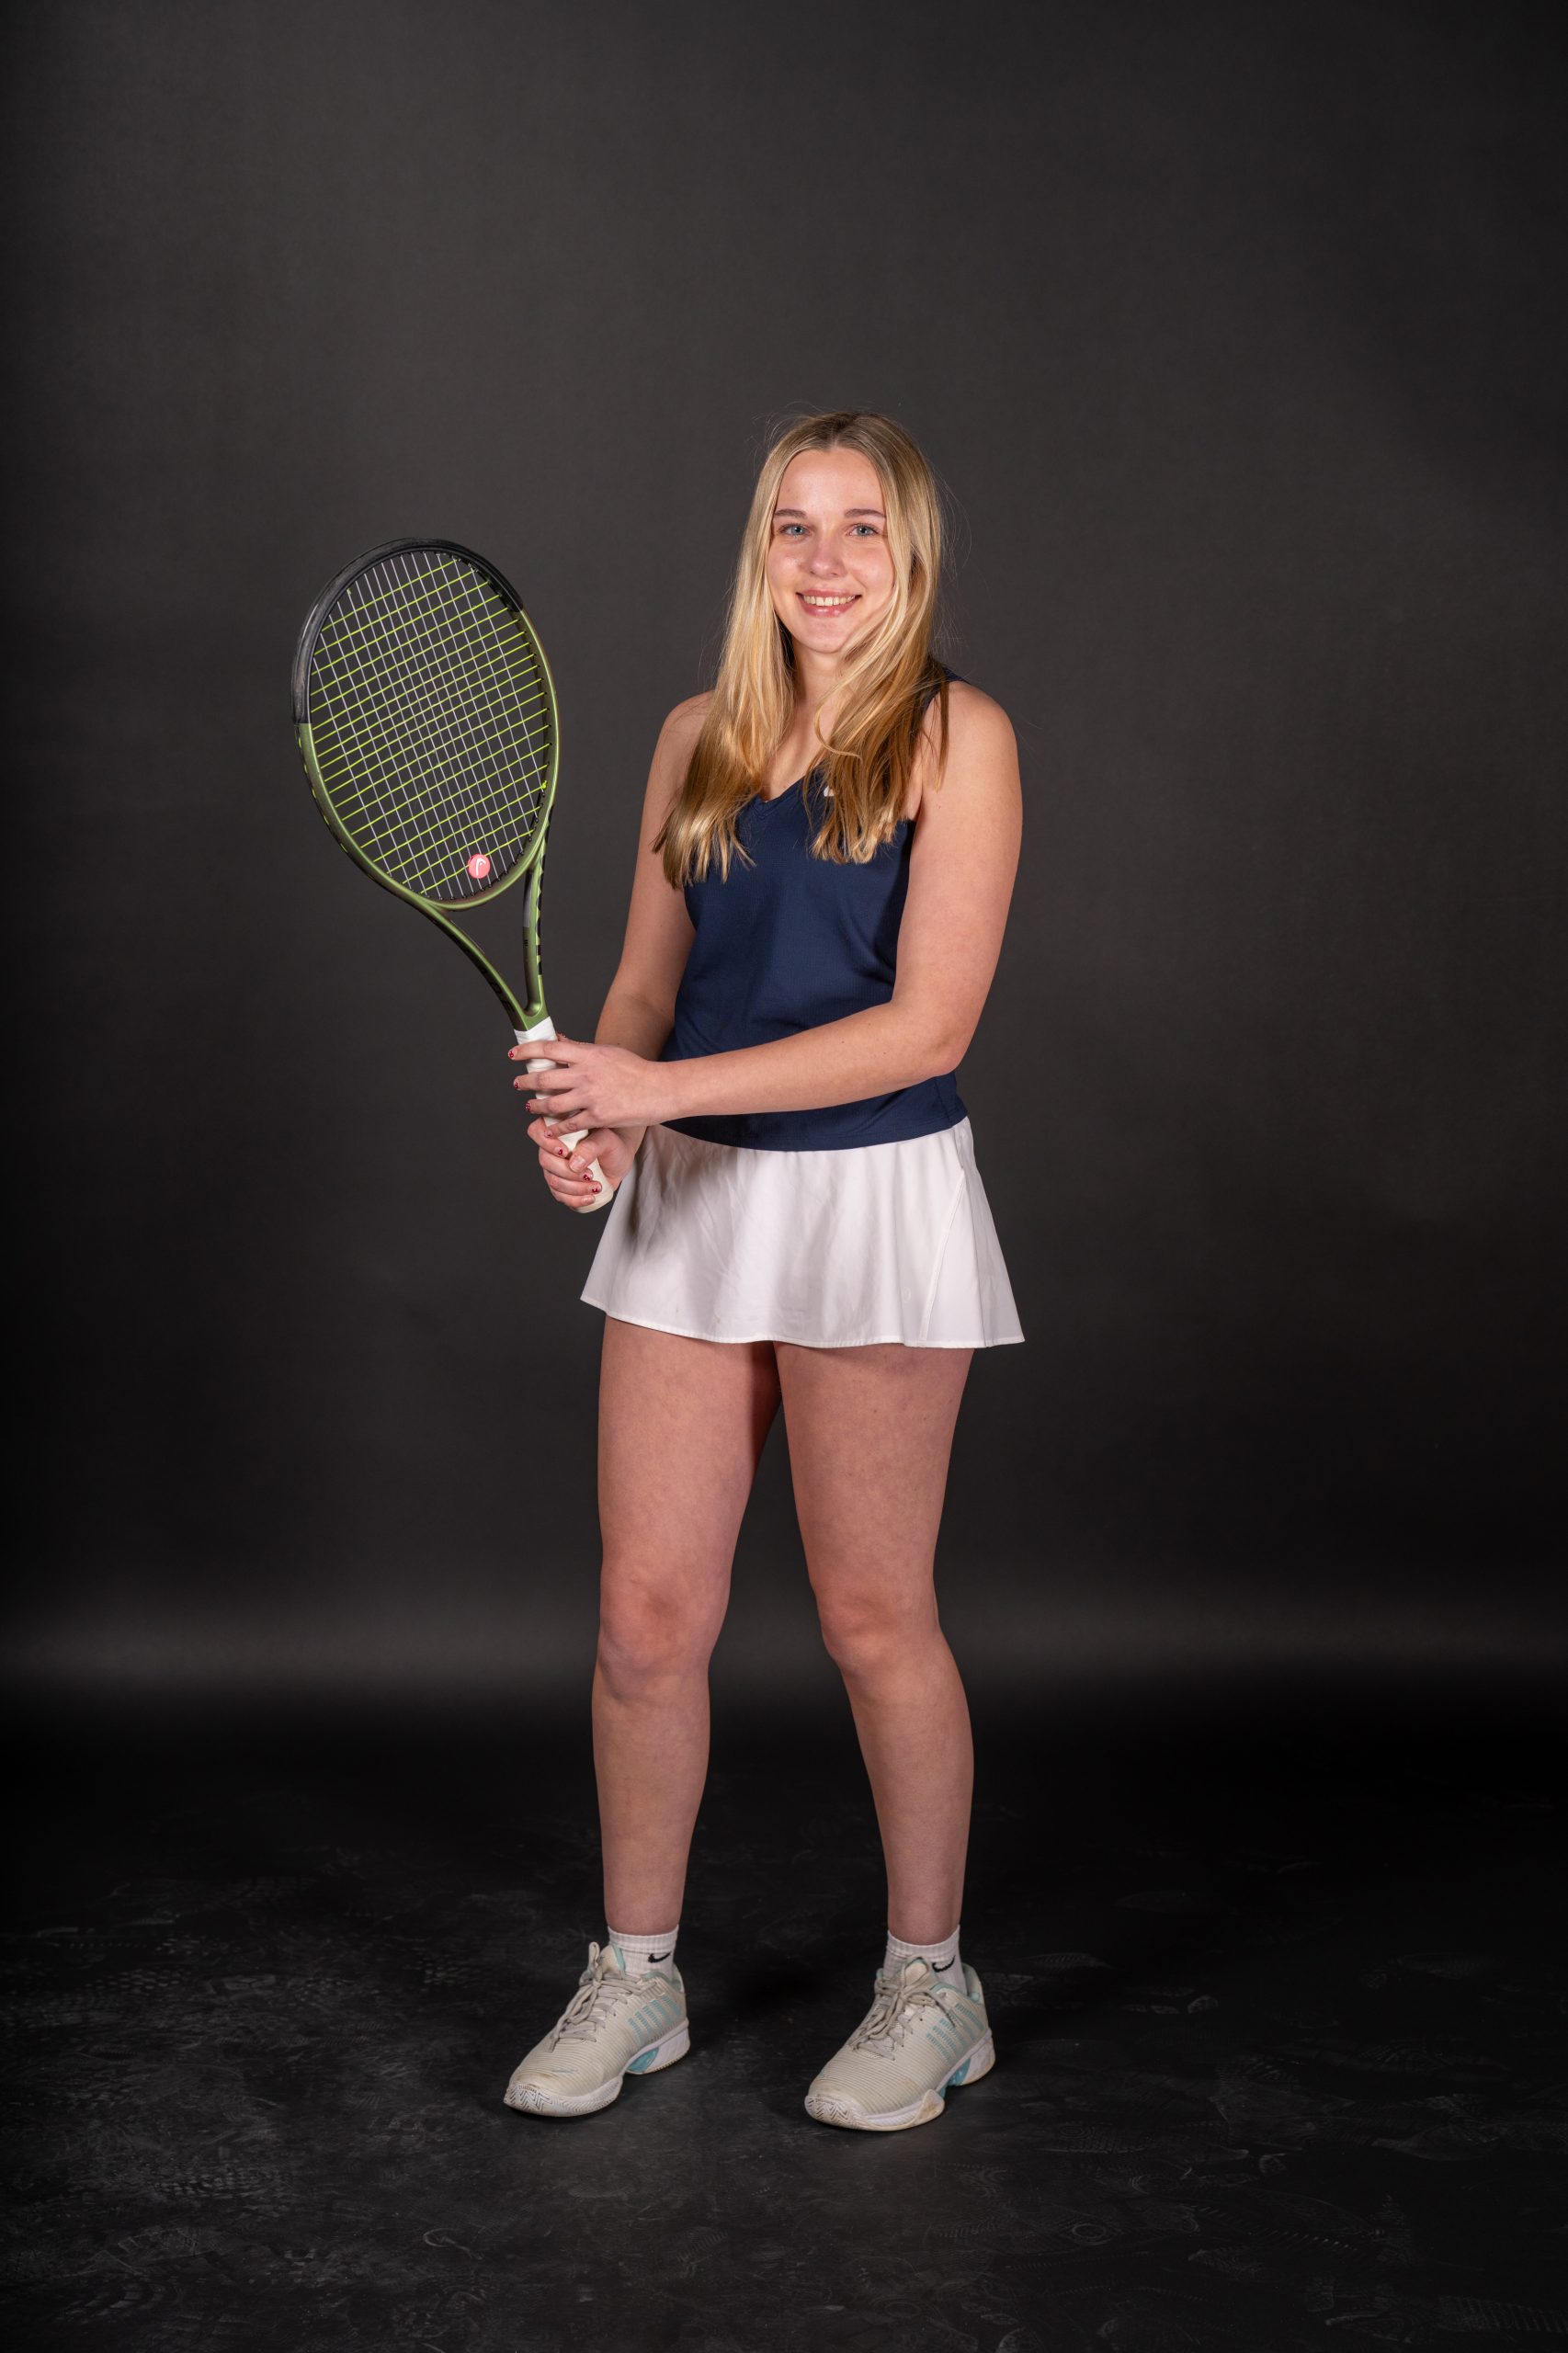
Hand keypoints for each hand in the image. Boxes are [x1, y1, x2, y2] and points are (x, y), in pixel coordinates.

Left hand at [508, 1033, 681, 1130]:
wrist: (659, 1090)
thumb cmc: (636, 1070)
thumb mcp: (608, 1052)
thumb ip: (581, 1049)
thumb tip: (559, 1040)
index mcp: (589, 1055)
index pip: (549, 1049)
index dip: (527, 1051)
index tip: (514, 1055)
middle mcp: (586, 1074)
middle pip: (544, 1078)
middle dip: (525, 1082)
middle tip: (518, 1084)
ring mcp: (591, 1097)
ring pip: (551, 1104)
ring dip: (536, 1106)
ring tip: (530, 1106)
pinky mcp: (598, 1117)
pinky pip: (569, 1124)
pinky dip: (556, 1128)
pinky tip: (550, 1128)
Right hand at [527, 1117, 645, 1209]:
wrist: (619, 1159)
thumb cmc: (611, 1143)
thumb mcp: (606, 1140)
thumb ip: (591, 1147)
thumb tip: (574, 1164)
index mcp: (558, 1129)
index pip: (537, 1131)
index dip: (546, 1143)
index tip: (565, 1152)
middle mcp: (551, 1149)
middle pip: (545, 1161)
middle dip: (567, 1171)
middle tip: (589, 1174)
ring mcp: (554, 1169)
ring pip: (553, 1181)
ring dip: (575, 1188)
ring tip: (596, 1187)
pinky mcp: (562, 1186)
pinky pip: (560, 1196)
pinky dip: (575, 1200)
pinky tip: (589, 1198)